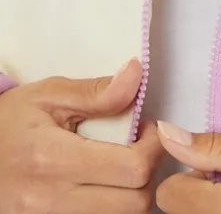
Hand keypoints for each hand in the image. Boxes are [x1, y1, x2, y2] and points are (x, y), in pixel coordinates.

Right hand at [0, 60, 162, 213]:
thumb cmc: (7, 125)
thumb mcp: (46, 96)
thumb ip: (96, 91)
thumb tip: (136, 74)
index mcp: (52, 160)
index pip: (133, 168)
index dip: (153, 147)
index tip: (146, 130)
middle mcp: (49, 202)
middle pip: (134, 204)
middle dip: (148, 173)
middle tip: (138, 149)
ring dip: (131, 194)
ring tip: (120, 167)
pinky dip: (110, 208)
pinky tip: (103, 186)